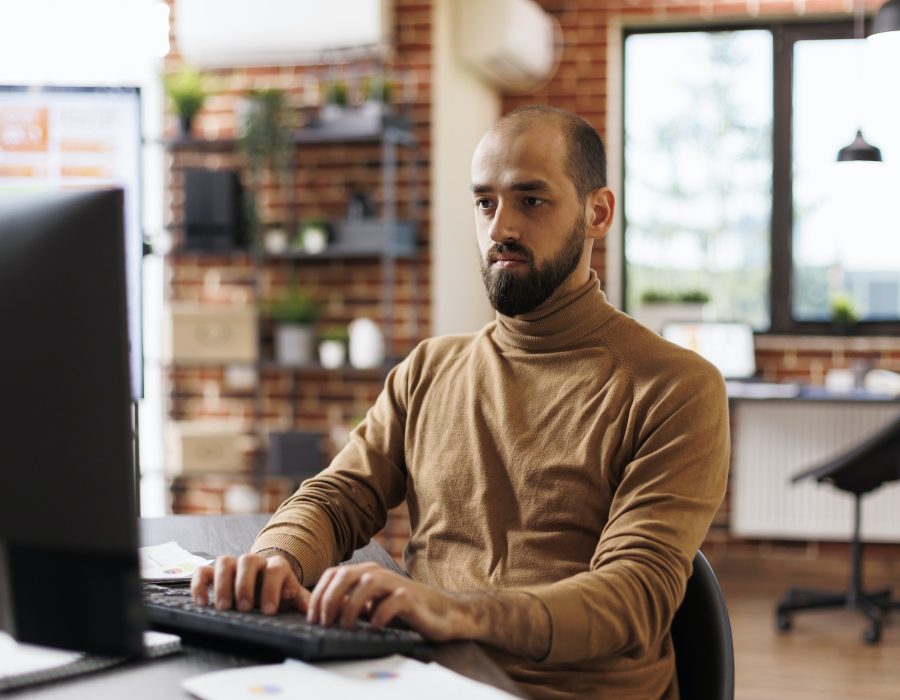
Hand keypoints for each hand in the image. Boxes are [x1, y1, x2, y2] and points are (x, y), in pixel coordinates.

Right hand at [191, 553, 309, 614]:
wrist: (266, 583)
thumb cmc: (280, 593)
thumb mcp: (294, 597)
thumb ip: (304, 602)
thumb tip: (313, 611)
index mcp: (277, 566)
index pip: (275, 569)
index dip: (272, 588)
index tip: (268, 610)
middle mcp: (255, 562)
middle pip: (248, 561)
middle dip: (245, 585)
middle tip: (243, 607)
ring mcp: (233, 566)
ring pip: (225, 562)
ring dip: (222, 584)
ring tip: (223, 607)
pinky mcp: (215, 573)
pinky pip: (203, 571)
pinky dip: (199, 584)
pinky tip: (201, 602)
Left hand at [306, 562, 467, 640]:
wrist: (441, 612)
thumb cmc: (404, 610)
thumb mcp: (371, 605)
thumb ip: (351, 603)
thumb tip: (322, 613)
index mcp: (366, 572)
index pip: (334, 573)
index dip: (318, 594)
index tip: (312, 617)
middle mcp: (378, 573)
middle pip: (345, 575)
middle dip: (329, 599)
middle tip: (323, 623)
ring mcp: (395, 583)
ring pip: (366, 584)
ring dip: (350, 606)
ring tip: (346, 627)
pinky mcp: (410, 597)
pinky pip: (391, 602)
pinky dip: (379, 615)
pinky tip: (373, 627)